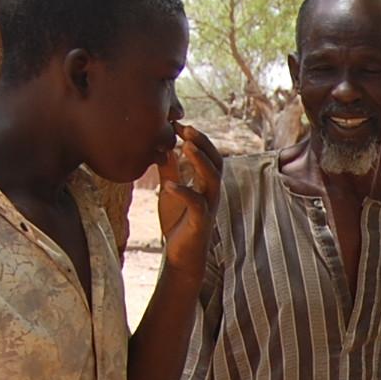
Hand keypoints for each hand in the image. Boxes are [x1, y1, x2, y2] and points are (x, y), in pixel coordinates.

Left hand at [157, 124, 223, 277]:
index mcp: (205, 184)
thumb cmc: (179, 223)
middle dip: (203, 144)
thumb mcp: (170, 191)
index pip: (208, 156)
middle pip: (216, 163)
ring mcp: (208, 208)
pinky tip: (168, 185)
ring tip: (186, 146)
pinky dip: (184, 192)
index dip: (196, 138)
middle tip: (186, 128)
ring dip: (200, 161)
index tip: (178, 123)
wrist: (181, 256)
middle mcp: (211, 194)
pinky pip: (197, 204)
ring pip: (212, 180)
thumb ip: (170, 170)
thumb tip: (164, 146)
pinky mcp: (200, 222)